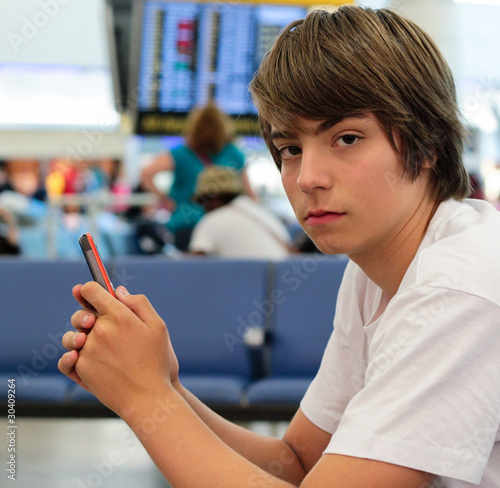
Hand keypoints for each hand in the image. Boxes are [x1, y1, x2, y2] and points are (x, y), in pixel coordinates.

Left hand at [58, 282, 179, 416]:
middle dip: (87, 314)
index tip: (89, 291)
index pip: (91, 291)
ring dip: (78, 336)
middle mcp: (99, 330)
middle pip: (81, 313)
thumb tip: (118, 291)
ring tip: (90, 343)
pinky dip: (70, 356)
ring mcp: (87, 350)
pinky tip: (79, 356)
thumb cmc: (156, 362)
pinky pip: (67, 358)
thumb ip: (139, 303)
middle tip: (96, 321)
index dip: (89, 289)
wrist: (147, 398)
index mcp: (119, 316)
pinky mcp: (81, 369)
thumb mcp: (158, 326)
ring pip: (72, 336)